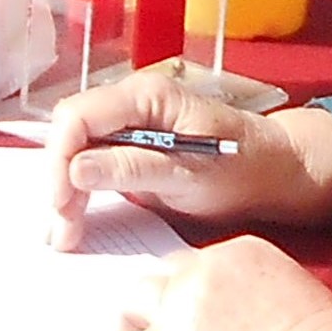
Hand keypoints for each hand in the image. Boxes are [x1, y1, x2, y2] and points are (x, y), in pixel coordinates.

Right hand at [49, 73, 331, 239]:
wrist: (274, 172)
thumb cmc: (242, 167)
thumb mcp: (191, 175)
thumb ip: (133, 168)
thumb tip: (76, 170)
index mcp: (145, 96)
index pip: (78, 116)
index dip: (61, 159)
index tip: (62, 203)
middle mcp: (129, 102)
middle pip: (70, 132)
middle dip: (57, 180)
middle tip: (61, 230)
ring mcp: (127, 124)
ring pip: (74, 149)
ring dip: (65, 190)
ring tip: (65, 234)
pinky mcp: (128, 147)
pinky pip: (90, 162)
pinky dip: (80, 192)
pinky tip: (77, 219)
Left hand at [63, 239, 331, 330]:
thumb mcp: (293, 296)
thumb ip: (255, 291)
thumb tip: (238, 312)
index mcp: (241, 251)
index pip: (193, 261)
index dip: (184, 286)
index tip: (180, 300)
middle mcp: (205, 268)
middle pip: (158, 276)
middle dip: (154, 301)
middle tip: (150, 321)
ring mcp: (184, 303)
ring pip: (134, 302)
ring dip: (132, 322)